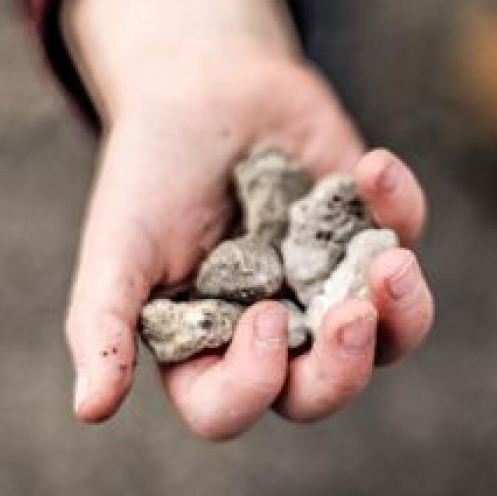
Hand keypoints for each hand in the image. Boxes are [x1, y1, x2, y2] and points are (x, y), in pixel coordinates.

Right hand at [59, 0, 434, 439]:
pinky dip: (399, 207)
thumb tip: (91, 411)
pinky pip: (405, 240)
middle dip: (344, 366)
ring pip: (391, 338)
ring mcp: (331, 286)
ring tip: (394, 264)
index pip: (231, 407)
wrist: (200, 84)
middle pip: (321, 391)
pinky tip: (372, 166)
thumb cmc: (148, 172)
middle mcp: (278, 333)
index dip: (253, 383)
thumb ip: (103, 325)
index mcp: (208, 349)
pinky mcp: (373, 231)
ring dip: (405, 314)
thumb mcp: (116, 245)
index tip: (263, 316)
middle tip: (350, 316)